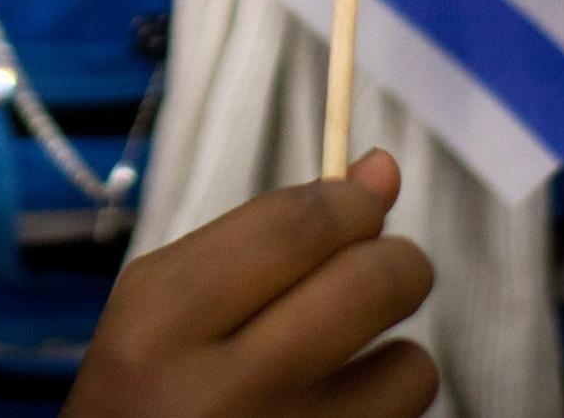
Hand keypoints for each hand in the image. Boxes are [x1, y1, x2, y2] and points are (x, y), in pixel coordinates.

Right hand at [61, 152, 436, 417]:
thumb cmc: (152, 385)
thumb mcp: (168, 301)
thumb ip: (265, 235)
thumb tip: (381, 169)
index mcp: (162, 322)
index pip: (293, 228)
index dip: (349, 200)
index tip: (366, 195)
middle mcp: (222, 391)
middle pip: (368, 284)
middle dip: (399, 259)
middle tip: (386, 263)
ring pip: (411, 368)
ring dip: (395, 351)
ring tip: (346, 361)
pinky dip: (385, 405)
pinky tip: (339, 408)